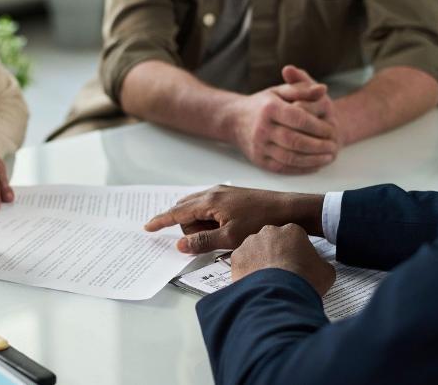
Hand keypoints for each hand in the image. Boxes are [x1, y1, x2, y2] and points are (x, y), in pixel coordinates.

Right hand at [144, 185, 323, 253]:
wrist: (289, 210)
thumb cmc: (261, 223)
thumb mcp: (230, 238)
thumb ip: (202, 242)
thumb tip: (180, 245)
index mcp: (209, 201)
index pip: (177, 212)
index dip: (161, 221)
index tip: (147, 227)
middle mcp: (212, 192)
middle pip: (185, 211)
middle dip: (188, 228)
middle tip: (208, 241)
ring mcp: (222, 192)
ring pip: (197, 210)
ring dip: (202, 226)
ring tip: (223, 237)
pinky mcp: (231, 196)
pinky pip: (209, 208)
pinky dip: (209, 220)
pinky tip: (225, 229)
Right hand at [225, 67, 338, 173]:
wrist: (234, 120)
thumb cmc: (263, 104)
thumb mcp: (280, 91)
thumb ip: (302, 89)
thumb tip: (323, 90)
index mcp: (269, 108)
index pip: (299, 119)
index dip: (318, 126)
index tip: (332, 129)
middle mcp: (262, 128)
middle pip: (295, 141)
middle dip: (318, 146)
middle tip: (333, 146)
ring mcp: (259, 146)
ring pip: (290, 158)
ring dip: (312, 160)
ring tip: (328, 157)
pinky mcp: (259, 160)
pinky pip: (282, 168)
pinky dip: (301, 169)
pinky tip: (315, 165)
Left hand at [231, 224, 335, 296]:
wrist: (281, 293)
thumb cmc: (304, 280)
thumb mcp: (326, 271)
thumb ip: (320, 264)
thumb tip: (319, 267)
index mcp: (292, 230)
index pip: (293, 236)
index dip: (295, 251)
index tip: (296, 262)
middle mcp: (269, 232)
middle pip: (271, 240)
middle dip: (274, 253)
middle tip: (280, 271)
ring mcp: (250, 242)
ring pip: (253, 250)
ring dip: (258, 261)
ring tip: (266, 280)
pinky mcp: (237, 257)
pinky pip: (241, 262)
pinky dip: (246, 271)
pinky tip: (254, 283)